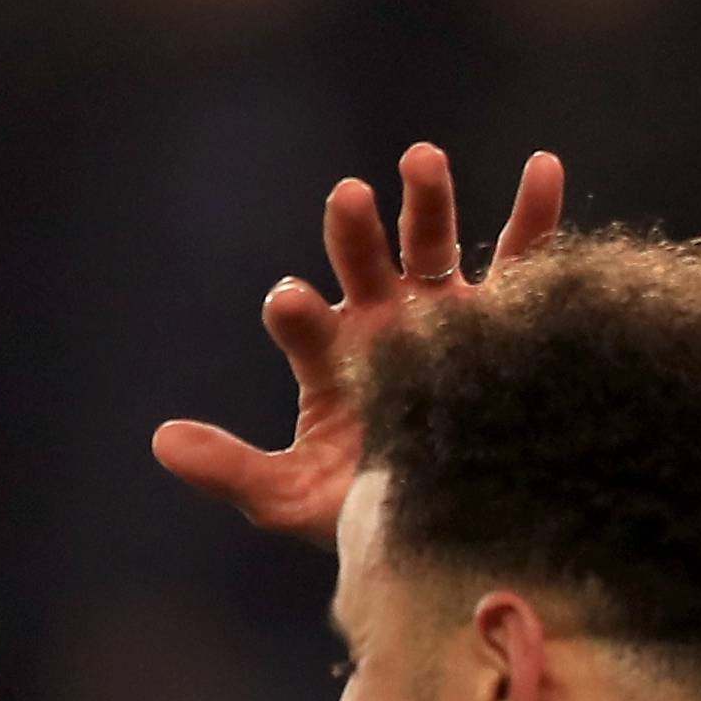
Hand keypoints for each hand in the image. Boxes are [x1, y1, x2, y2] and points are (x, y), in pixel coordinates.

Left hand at [154, 142, 565, 547]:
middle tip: (346, 200)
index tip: (290, 303)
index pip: (306, 325)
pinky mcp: (500, 321)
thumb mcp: (289, 498)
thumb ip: (229, 469)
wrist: (444, 538)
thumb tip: (160, 441)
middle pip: (364, 264)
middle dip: (354, 233)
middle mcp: (384, 326)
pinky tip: (541, 169)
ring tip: (419, 162)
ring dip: (426, 202)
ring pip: (431, 246)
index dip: (297, 314)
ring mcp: (443, 318)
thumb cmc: (360, 517)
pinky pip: (518, 261)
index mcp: (332, 360)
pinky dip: (531, 215)